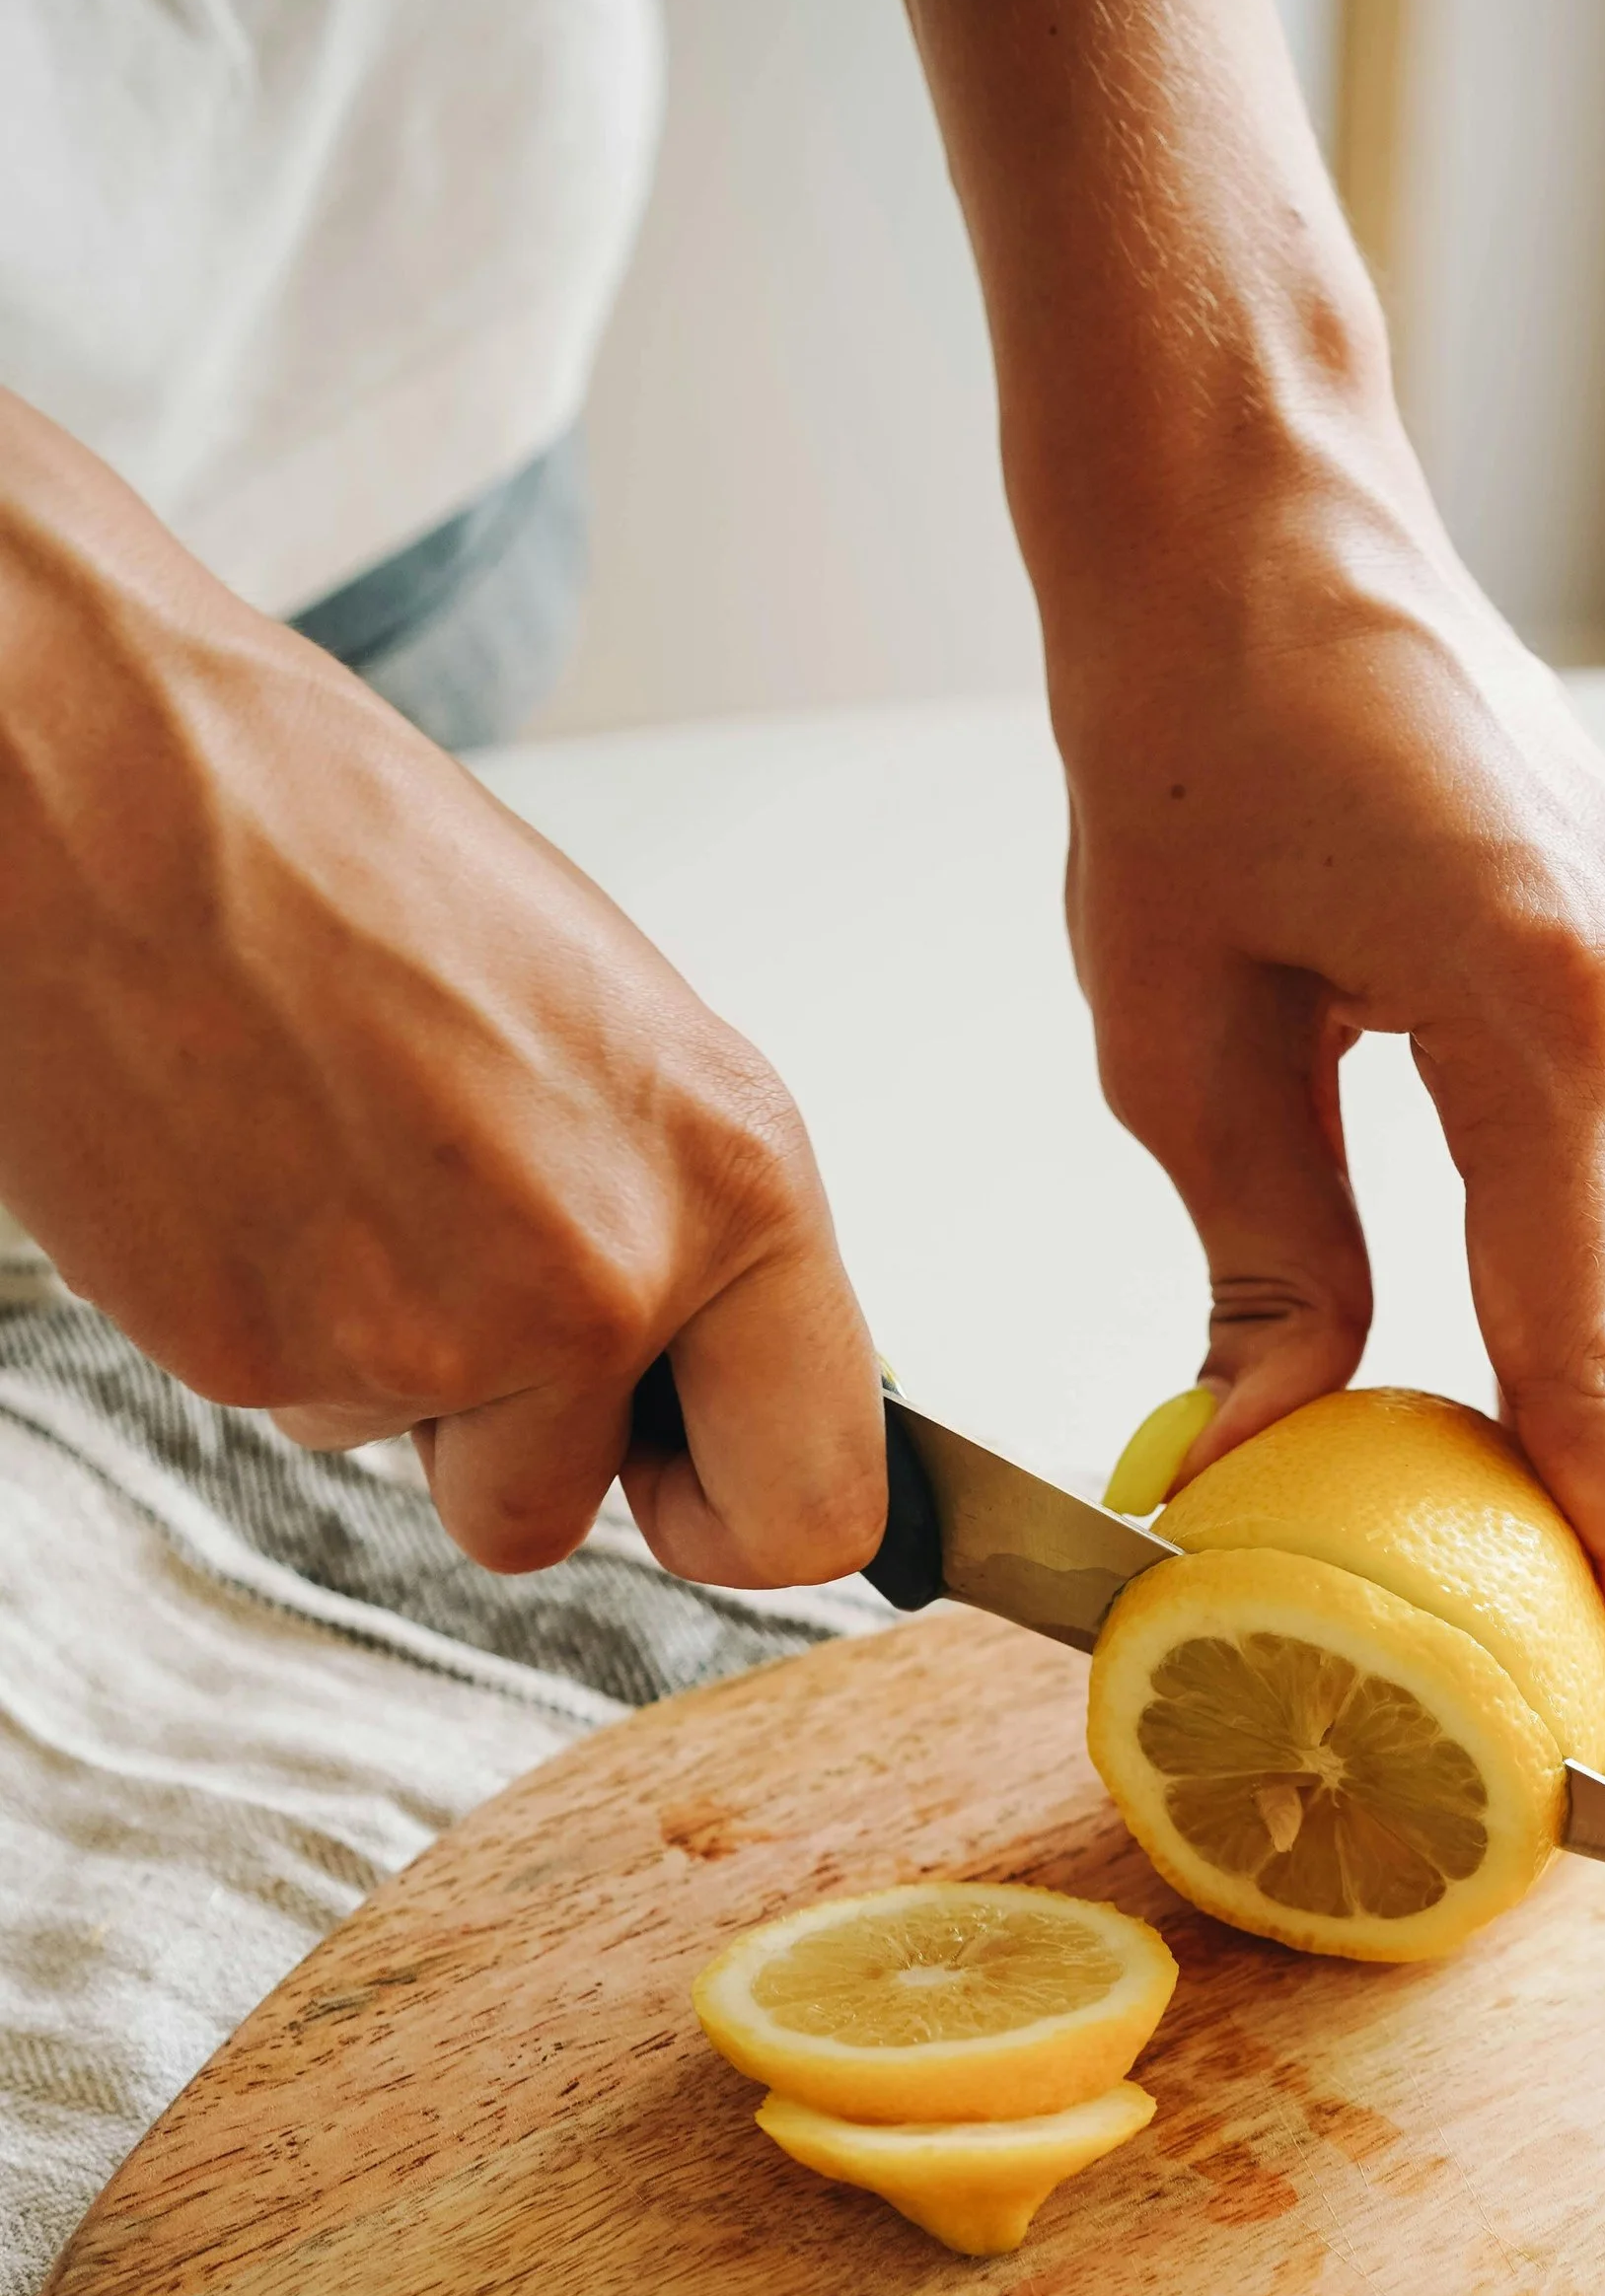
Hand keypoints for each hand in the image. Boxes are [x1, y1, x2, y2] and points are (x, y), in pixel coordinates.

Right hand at [0, 393, 883, 1584]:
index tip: (684, 1484)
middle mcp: (603, 1280)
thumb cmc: (345, 850)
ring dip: (377, 1358)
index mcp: (735, 1181)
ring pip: (414, 1454)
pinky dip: (266, 1311)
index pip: (813, 1503)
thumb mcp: (610, 1026)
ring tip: (332, 1156)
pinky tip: (247, 1161)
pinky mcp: (255, 1356)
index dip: (738, 1515)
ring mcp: (424, 1337)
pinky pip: (290, 1404)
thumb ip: (678, 1219)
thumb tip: (704, 1369)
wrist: (101, 778)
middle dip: (516, 1443)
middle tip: (456, 1282)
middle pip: (569, 1517)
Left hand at [1049, 451, 1604, 1737]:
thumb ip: (1265, 1262)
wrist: (1254, 509)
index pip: (1584, 1344)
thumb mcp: (1173, 1037)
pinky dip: (1575, 1270)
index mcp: (1536, 998)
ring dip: (1577, 1383)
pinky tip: (1511, 1370)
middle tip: (1560, 1676)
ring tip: (1512, 1552)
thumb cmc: (1175, 743)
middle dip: (1596, 1495)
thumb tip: (1267, 1460)